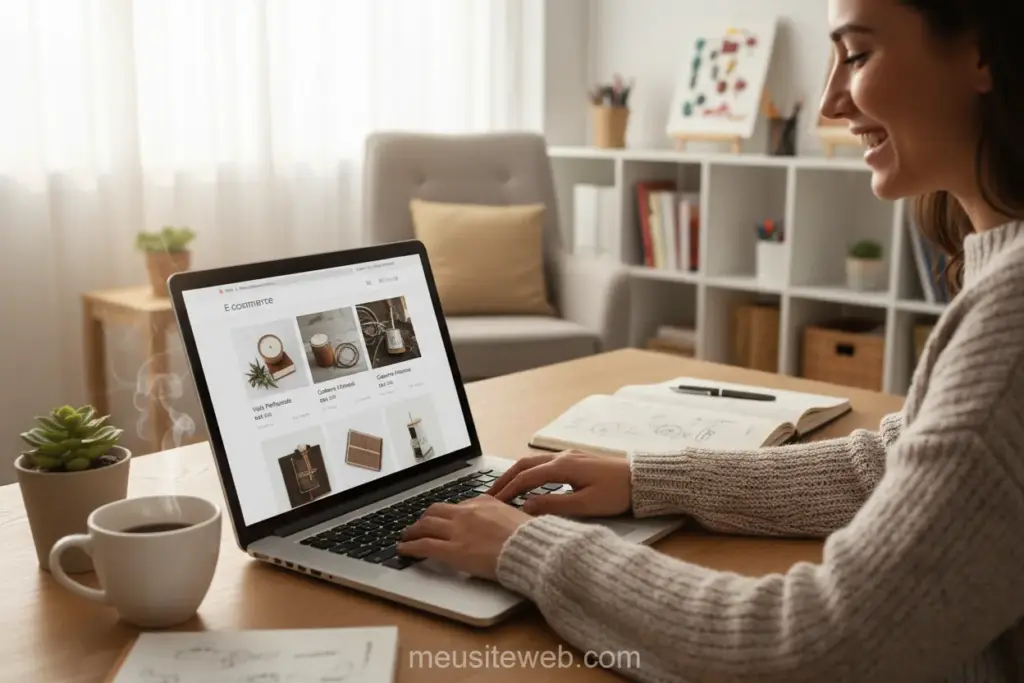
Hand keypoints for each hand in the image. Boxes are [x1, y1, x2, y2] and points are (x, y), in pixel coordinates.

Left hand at [396, 496, 531, 579]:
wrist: (530, 548)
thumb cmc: (530, 537)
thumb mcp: (516, 516)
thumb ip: (501, 516)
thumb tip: (499, 521)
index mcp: (483, 502)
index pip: (457, 506)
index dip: (445, 515)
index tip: (442, 520)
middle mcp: (466, 513)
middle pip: (435, 511)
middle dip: (424, 519)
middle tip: (418, 526)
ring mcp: (458, 531)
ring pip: (425, 526)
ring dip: (413, 531)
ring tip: (407, 536)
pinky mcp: (453, 550)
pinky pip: (424, 545)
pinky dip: (410, 547)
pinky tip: (403, 550)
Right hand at [486, 450, 631, 517]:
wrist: (641, 479)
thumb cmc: (616, 494)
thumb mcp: (585, 505)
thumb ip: (553, 505)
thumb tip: (525, 506)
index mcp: (563, 467)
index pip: (526, 478)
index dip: (507, 490)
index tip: (493, 502)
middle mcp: (562, 457)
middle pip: (524, 465)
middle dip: (505, 479)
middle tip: (489, 494)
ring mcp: (569, 456)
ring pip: (533, 462)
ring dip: (515, 474)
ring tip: (503, 489)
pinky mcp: (576, 460)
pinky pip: (544, 463)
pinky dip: (529, 472)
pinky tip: (528, 482)